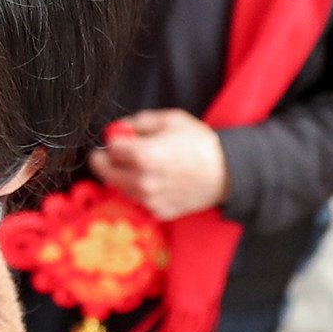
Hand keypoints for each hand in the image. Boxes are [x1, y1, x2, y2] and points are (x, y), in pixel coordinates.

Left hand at [89, 109, 227, 219]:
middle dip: (107, 161)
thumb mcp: (169, 119)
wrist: (226, 172)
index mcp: (143, 156)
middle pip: (106, 172)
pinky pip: (138, 199)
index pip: (109, 150)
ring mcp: (150, 200)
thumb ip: (137, 122)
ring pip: (120, 187)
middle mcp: (142, 182)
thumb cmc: (199, 142)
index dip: (113, 141)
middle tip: (116, 154)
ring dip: (123, 176)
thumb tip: (117, 129)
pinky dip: (140, 190)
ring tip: (142, 166)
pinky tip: (156, 181)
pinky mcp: (158, 212)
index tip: (119, 139)